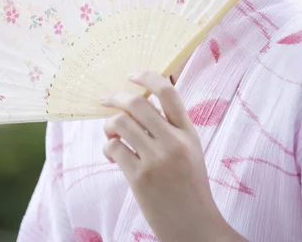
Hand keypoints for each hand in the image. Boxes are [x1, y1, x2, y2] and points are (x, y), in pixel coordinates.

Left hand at [100, 71, 244, 241]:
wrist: (196, 227)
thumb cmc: (190, 186)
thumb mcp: (191, 149)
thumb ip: (172, 125)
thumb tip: (141, 100)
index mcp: (188, 132)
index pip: (168, 92)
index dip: (147, 77)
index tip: (132, 75)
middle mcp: (174, 142)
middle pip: (137, 103)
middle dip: (116, 97)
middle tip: (106, 99)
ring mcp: (156, 160)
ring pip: (120, 123)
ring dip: (109, 125)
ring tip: (111, 133)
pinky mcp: (140, 178)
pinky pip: (114, 149)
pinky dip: (108, 147)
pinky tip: (112, 153)